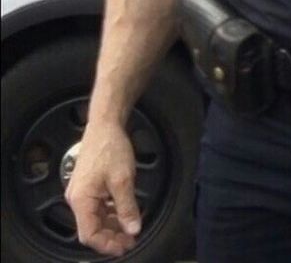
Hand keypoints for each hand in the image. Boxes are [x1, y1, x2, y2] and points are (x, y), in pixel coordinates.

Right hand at [65, 122, 141, 256]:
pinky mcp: (88, 185)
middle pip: (92, 227)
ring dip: (112, 225)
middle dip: (112, 236)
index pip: (90, 234)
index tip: (125, 246)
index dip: (107, 244)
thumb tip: (133, 229)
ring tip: (130, 228)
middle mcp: (77, 198)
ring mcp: (82, 192)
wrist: (105, 124)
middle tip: (131, 239)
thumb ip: (127, 207)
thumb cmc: (110, 148)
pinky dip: (111, 212)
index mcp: (80, 200)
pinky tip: (124, 213)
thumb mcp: (123, 180)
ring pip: (96, 218)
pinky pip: (98, 206)